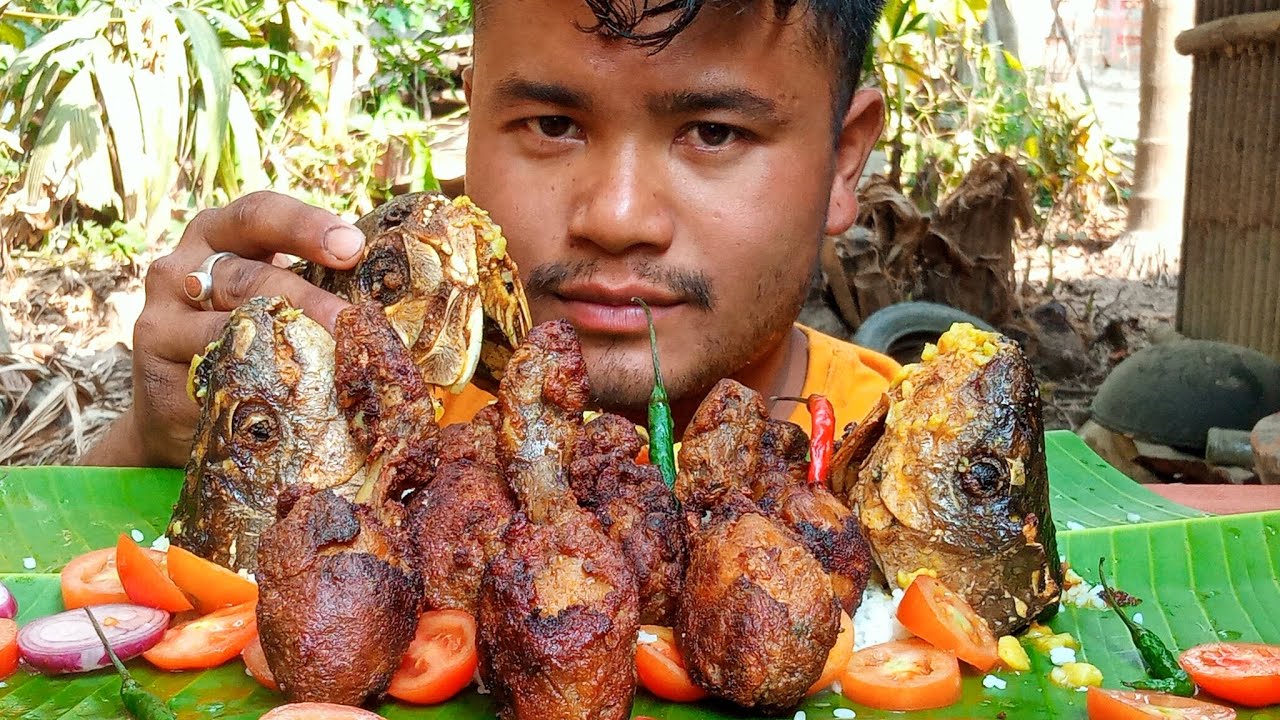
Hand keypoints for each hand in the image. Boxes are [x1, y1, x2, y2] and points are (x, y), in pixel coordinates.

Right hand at [82, 192, 365, 467]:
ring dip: (283, 340)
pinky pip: (209, 366)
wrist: (173, 410)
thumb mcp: (267, 302)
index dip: (305, 224)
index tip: (352, 245)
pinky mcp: (153, 359)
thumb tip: (398, 296)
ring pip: (228, 321)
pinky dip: (251, 378)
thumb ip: (307, 287)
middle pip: (248, 272)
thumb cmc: (241, 342)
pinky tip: (285, 394)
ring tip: (330, 359)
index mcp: (217, 236)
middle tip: (349, 319)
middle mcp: (183, 266)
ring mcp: (161, 312)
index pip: (259, 214)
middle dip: (306, 295)